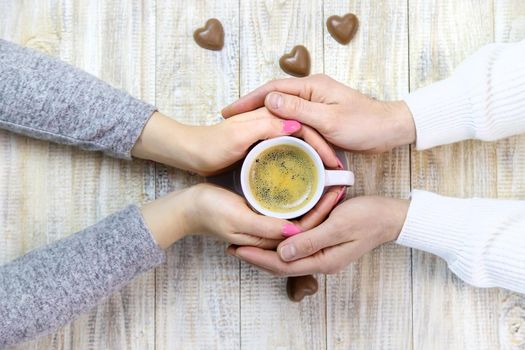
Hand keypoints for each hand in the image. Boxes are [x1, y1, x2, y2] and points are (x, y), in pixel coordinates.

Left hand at [132, 109, 338, 175]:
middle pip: (305, 134)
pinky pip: (286, 152)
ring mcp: (266, 135)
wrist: (191, 152)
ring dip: (313, 157)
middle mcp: (270, 123)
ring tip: (325, 176)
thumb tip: (297, 125)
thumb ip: (265, 127)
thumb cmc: (210, 144)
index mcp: (268, 116)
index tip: (332, 164)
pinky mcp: (261, 147)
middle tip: (335, 172)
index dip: (321, 144)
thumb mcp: (237, 136)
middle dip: (322, 151)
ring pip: (298, 144)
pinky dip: (298, 162)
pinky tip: (303, 176)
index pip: (305, 126)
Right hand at [141, 183, 342, 249]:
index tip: (337, 190)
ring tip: (330, 179)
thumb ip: (266, 227)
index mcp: (268, 241)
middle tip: (340, 182)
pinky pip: (287, 209)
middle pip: (306, 223)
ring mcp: (267, 226)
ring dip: (315, 200)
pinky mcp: (262, 216)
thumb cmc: (209, 212)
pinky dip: (300, 197)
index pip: (305, 230)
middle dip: (324, 205)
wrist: (187, 208)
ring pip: (299, 215)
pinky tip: (308, 182)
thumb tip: (296, 231)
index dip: (323, 211)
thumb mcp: (237, 218)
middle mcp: (271, 236)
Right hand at [222, 74, 415, 152]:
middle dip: (250, 107)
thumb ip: (299, 110)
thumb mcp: (329, 119)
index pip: (272, 90)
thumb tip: (268, 100)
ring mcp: (314, 103)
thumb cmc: (364, 124)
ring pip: (281, 108)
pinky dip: (277, 124)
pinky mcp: (319, 115)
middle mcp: (310, 91)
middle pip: (273, 97)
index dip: (248, 100)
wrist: (389, 130)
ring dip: (261, 116)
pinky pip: (292, 118)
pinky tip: (268, 134)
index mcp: (311, 86)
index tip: (229, 111)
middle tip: (229, 120)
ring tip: (242, 128)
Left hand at [226, 196, 408, 275]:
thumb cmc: (368, 218)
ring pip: (287, 258)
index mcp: (323, 259)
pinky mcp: (324, 244)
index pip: (282, 264)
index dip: (257, 257)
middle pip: (281, 265)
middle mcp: (321, 260)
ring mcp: (323, 254)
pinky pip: (296, 249)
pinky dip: (279, 245)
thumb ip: (311, 240)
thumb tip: (282, 254)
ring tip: (244, 241)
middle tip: (232, 246)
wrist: (391, 217)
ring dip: (265, 251)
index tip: (236, 248)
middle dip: (256, 257)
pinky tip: (270, 235)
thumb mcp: (339, 225)